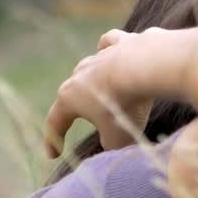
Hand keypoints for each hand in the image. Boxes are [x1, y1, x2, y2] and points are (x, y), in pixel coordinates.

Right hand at [44, 28, 161, 157]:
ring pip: (90, 67)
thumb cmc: (125, 105)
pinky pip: (110, 43)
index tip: (53, 155)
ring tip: (100, 86)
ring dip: (94, 77)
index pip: (56, 121)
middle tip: (85, 117)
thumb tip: (113, 143)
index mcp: (70, 97)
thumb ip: (111, 144)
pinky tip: (108, 47)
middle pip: (74, 91)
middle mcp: (80, 74)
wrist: (144, 66)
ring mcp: (101, 56)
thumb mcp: (117, 138)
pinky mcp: (123, 42)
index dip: (54, 140)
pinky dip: (109, 46)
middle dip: (77, 106)